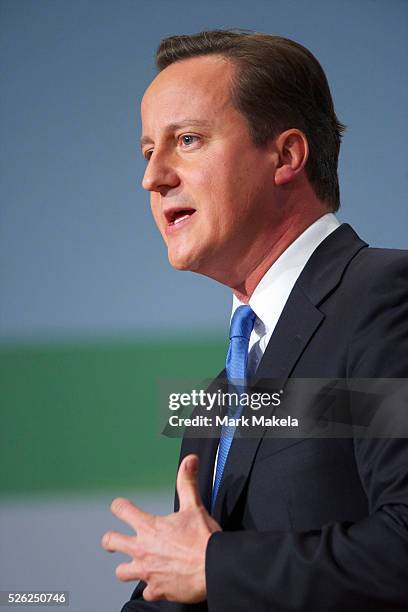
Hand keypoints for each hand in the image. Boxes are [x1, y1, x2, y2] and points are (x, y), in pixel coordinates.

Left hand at [101, 454, 220, 602]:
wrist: (214, 567)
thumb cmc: (203, 538)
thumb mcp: (194, 506)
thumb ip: (187, 482)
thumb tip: (189, 460)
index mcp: (149, 527)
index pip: (122, 510)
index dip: (119, 506)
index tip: (119, 506)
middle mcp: (142, 549)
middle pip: (112, 542)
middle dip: (111, 540)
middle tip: (112, 540)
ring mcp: (147, 572)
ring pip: (122, 572)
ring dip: (127, 569)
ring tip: (132, 566)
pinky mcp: (157, 590)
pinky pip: (147, 593)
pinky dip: (152, 588)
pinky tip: (159, 584)